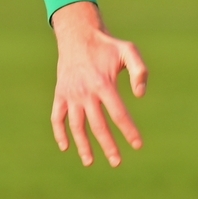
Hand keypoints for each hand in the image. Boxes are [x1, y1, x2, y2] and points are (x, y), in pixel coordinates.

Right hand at [50, 1, 147, 166]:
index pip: (118, 114)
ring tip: (90, 162)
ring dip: (82, 145)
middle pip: (97, 125)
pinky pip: (57, 117)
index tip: (138, 145)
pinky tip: (66, 147)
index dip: (129, 131)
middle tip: (117, 162)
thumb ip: (140, 71)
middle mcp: (86, 92)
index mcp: (103, 84)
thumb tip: (140, 95)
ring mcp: (71, 95)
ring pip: (76, 125)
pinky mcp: (60, 94)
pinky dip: (59, 132)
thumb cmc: (107, 46)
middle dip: (108, 146)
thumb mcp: (129, 51)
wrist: (78, 36)